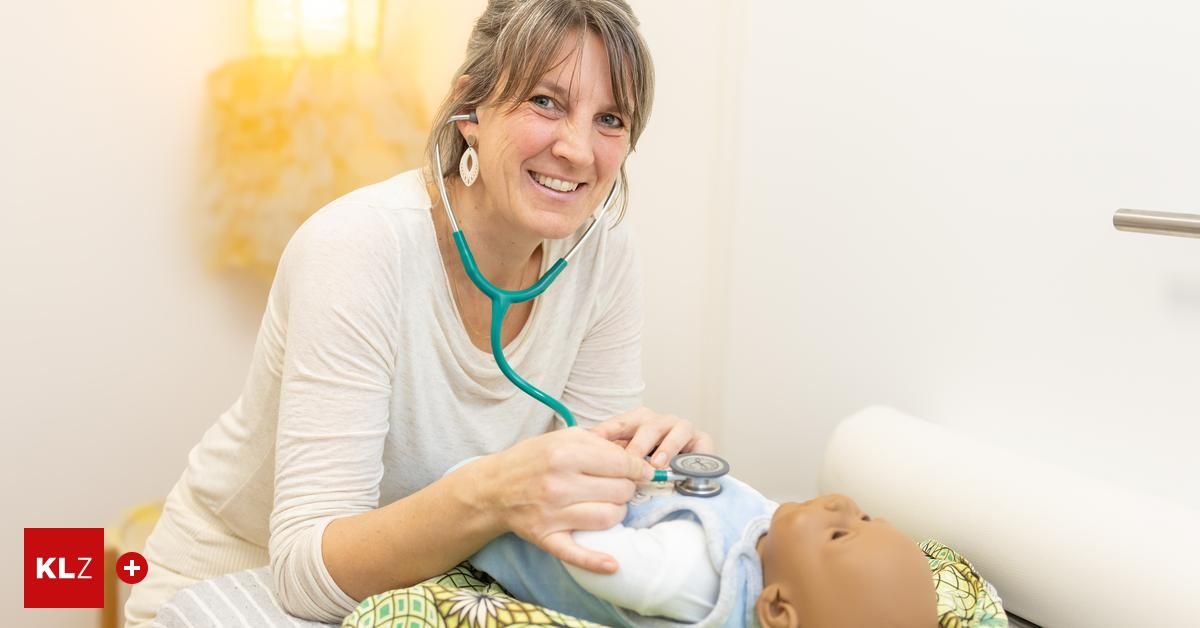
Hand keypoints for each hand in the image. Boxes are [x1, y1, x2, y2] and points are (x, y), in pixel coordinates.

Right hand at [473, 428, 652, 573]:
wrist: (494, 487)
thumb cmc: (533, 460)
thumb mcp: (563, 438)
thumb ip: (600, 443)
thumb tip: (638, 458)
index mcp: (564, 454)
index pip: (622, 464)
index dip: (638, 468)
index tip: (642, 471)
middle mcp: (559, 484)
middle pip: (620, 491)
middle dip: (625, 487)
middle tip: (616, 486)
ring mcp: (552, 514)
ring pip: (609, 518)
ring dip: (616, 512)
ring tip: (607, 504)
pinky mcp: (546, 537)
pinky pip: (577, 553)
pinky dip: (598, 561)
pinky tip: (614, 564)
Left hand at [589, 406, 714, 468]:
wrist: (685, 475)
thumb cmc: (649, 466)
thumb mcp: (626, 459)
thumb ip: (609, 456)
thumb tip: (583, 453)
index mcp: (638, 422)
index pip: (620, 423)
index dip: (607, 432)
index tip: (593, 442)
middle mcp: (660, 422)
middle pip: (648, 426)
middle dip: (638, 444)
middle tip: (629, 461)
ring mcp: (683, 429)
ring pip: (676, 430)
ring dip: (667, 447)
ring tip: (657, 464)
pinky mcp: (703, 441)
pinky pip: (702, 445)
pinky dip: (694, 456)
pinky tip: (684, 468)